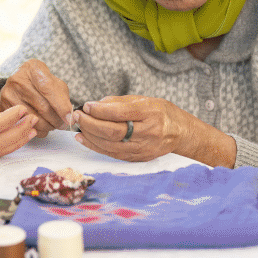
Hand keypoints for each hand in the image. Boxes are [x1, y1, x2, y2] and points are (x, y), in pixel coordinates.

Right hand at [0, 59, 72, 136]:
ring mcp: (8, 94)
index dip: (61, 106)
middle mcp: (17, 80)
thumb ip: (62, 95)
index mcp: (33, 68)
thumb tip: (69, 116)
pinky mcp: (3, 109)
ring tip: (52, 124)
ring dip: (48, 127)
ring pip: (34, 120)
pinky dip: (37, 130)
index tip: (70, 118)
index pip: (49, 89)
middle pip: (43, 107)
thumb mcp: (52, 81)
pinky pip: (25, 126)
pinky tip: (41, 125)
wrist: (14, 86)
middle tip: (63, 123)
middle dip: (57, 120)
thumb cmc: (37, 84)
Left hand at [71, 95, 189, 161]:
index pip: (120, 113)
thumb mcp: (143, 99)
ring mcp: (143, 148)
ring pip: (110, 145)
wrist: (181, 133)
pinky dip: (96, 147)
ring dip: (90, 137)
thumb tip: (93, 105)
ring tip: (77, 127)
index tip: (86, 106)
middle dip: (90, 124)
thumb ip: (118, 102)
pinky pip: (113, 154)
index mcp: (150, 113)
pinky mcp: (138, 158)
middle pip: (113, 131)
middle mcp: (148, 132)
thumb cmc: (161, 112)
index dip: (100, 110)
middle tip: (76, 116)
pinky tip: (84, 139)